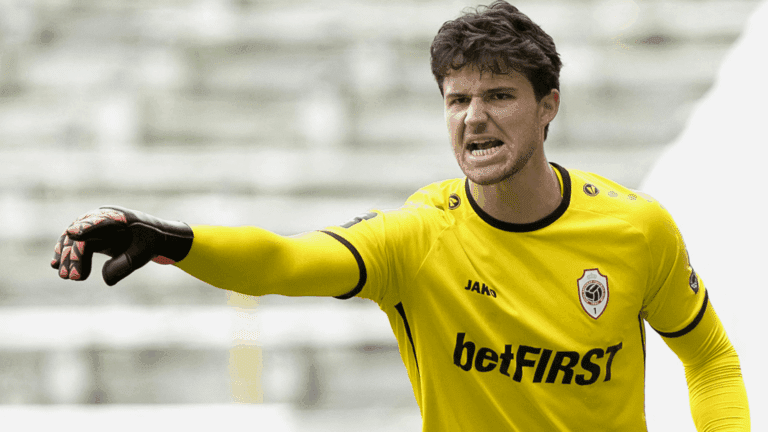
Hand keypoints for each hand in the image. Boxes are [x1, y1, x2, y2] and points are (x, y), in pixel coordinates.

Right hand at [51, 206, 193, 285]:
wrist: (149, 235)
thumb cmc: (147, 243)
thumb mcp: (142, 254)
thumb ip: (125, 265)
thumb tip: (106, 280)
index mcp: (120, 218)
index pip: (101, 221)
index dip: (87, 227)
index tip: (72, 233)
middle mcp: (103, 217)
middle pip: (83, 234)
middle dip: (75, 255)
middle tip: (73, 278)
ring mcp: (93, 223)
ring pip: (74, 238)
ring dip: (67, 257)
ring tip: (65, 276)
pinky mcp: (89, 232)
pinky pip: (73, 242)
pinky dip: (65, 253)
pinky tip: (55, 265)